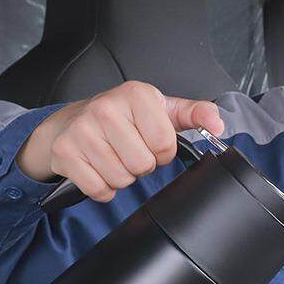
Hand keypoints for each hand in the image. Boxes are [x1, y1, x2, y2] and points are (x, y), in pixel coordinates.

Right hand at [16, 80, 224, 195]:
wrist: (72, 121)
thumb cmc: (123, 117)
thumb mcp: (162, 110)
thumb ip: (195, 114)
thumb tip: (217, 124)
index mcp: (136, 94)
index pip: (166, 144)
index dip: (162, 151)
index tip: (150, 141)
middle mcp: (106, 108)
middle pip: (143, 165)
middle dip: (141, 165)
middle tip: (130, 150)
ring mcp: (82, 130)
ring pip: (121, 179)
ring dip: (122, 177)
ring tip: (113, 157)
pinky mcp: (65, 152)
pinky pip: (98, 189)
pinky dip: (102, 188)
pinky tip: (98, 167)